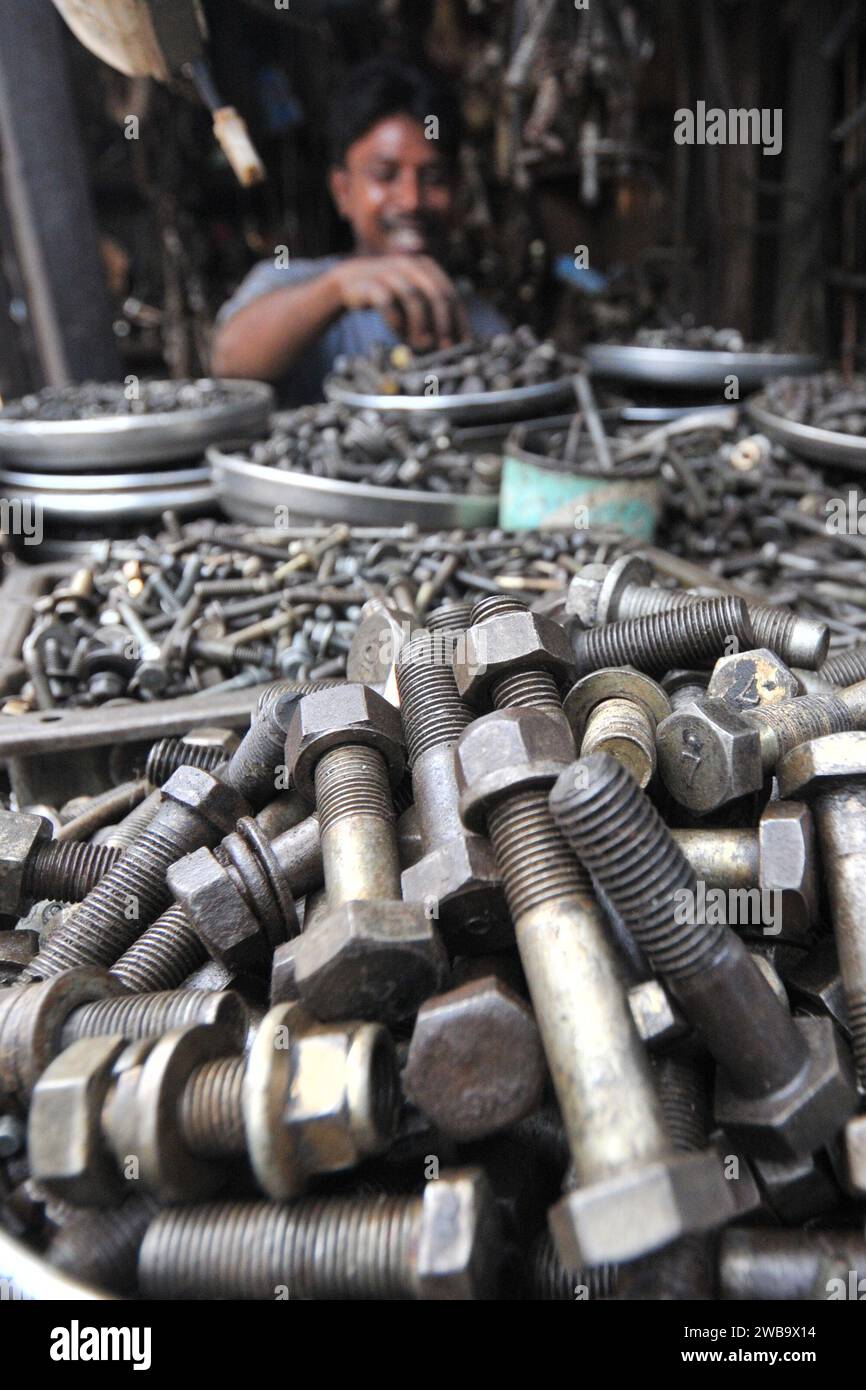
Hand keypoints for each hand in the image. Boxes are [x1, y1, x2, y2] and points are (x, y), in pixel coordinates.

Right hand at [331, 255, 468, 349]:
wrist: (351, 282)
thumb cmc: (388, 296)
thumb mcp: (413, 302)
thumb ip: (431, 316)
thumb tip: (450, 344)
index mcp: (427, 268)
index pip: (451, 295)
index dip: (459, 320)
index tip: (463, 343)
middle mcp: (411, 266)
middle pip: (436, 294)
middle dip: (444, 324)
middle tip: (445, 347)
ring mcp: (391, 272)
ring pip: (413, 297)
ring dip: (420, 325)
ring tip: (421, 344)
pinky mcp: (371, 282)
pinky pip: (386, 301)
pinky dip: (394, 319)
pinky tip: (397, 331)